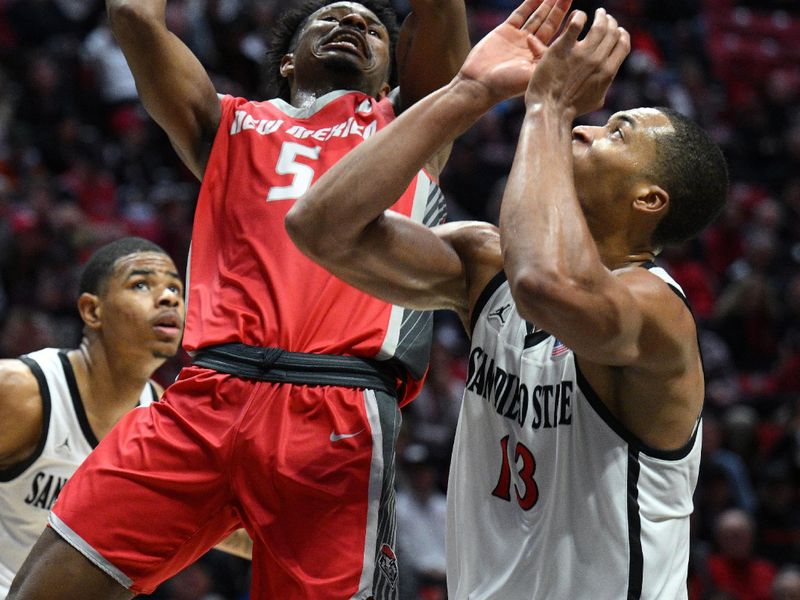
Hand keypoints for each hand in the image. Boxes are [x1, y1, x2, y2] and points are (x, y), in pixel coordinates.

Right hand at [457, 0, 571, 105]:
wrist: (479, 85)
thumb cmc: (506, 85)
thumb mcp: (534, 73)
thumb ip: (550, 59)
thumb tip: (571, 47)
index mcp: (540, 59)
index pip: (559, 38)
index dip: (570, 25)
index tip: (580, 14)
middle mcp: (531, 47)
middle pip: (550, 24)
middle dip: (560, 9)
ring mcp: (518, 38)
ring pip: (536, 16)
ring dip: (547, 3)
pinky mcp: (504, 31)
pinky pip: (520, 13)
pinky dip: (530, 3)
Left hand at [525, 8, 629, 116]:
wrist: (550, 111)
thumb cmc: (570, 109)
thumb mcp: (596, 100)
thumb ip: (604, 86)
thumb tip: (607, 80)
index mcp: (608, 71)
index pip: (623, 45)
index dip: (622, 35)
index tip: (617, 31)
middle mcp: (598, 60)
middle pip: (613, 32)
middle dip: (612, 22)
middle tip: (605, 18)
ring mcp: (581, 53)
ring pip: (599, 26)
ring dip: (600, 16)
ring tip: (597, 13)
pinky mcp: (563, 49)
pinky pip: (575, 24)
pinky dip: (579, 17)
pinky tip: (578, 16)